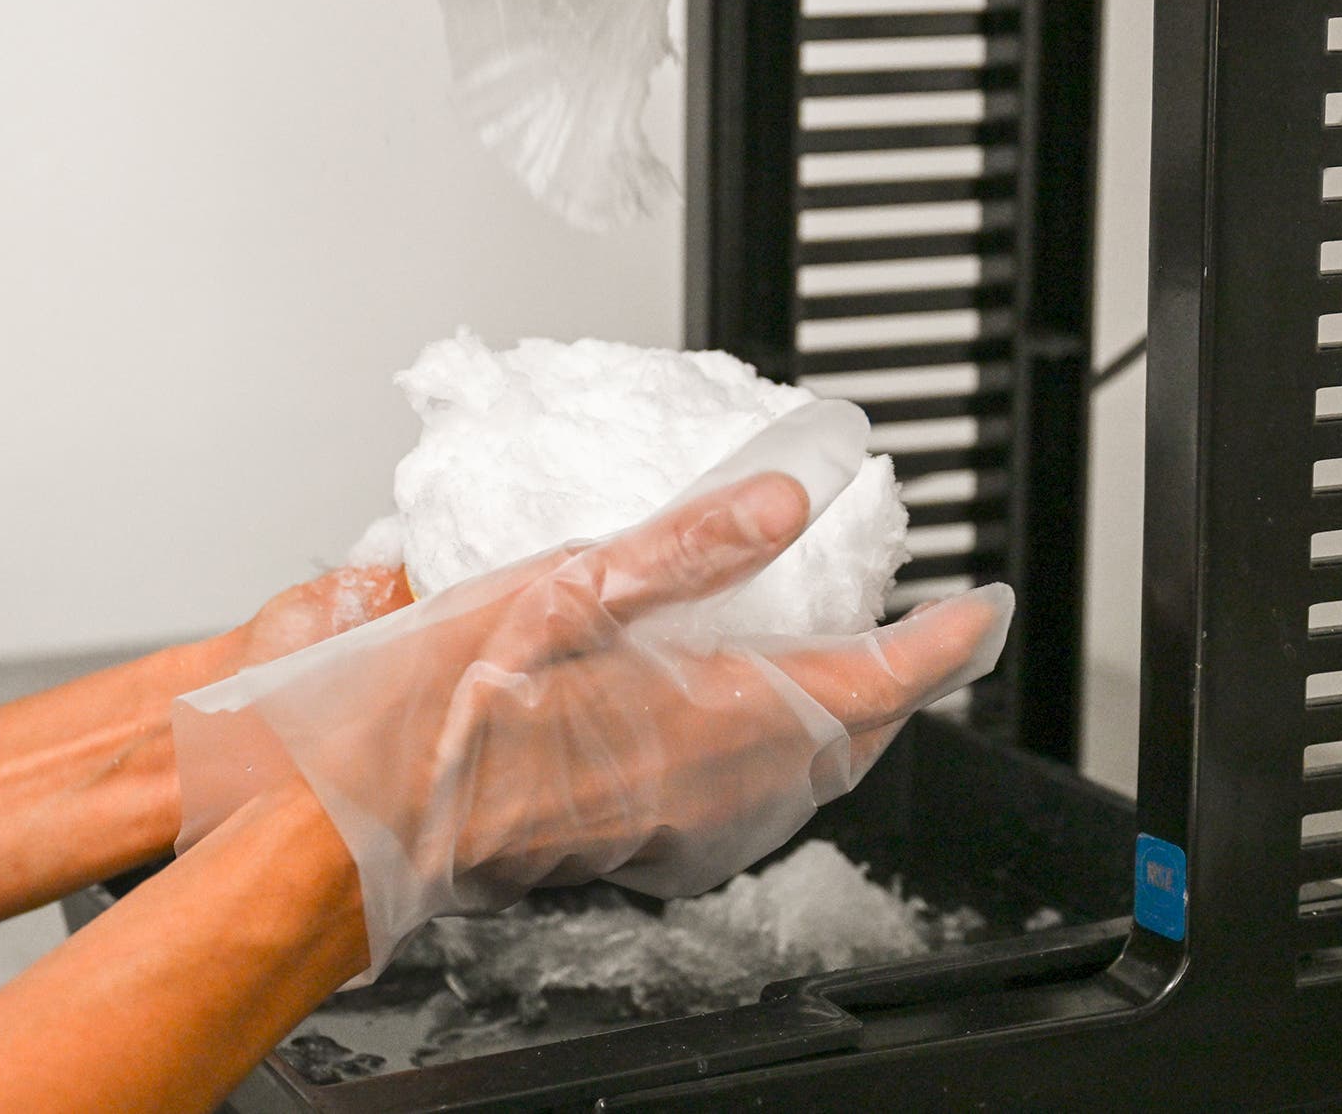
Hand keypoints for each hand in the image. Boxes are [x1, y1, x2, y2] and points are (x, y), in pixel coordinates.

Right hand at [171, 402, 1013, 979]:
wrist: (363, 813)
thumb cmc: (443, 708)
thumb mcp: (568, 583)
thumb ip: (691, 540)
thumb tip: (787, 499)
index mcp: (714, 716)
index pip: (875, 680)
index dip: (942, 643)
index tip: (979, 610)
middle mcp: (712, 784)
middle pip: (849, 738)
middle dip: (893, 681)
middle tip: (911, 626)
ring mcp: (673, 822)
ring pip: (797, 776)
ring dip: (831, 718)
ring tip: (831, 659)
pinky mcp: (630, 843)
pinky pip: (736, 802)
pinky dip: (765, 752)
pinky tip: (725, 717)